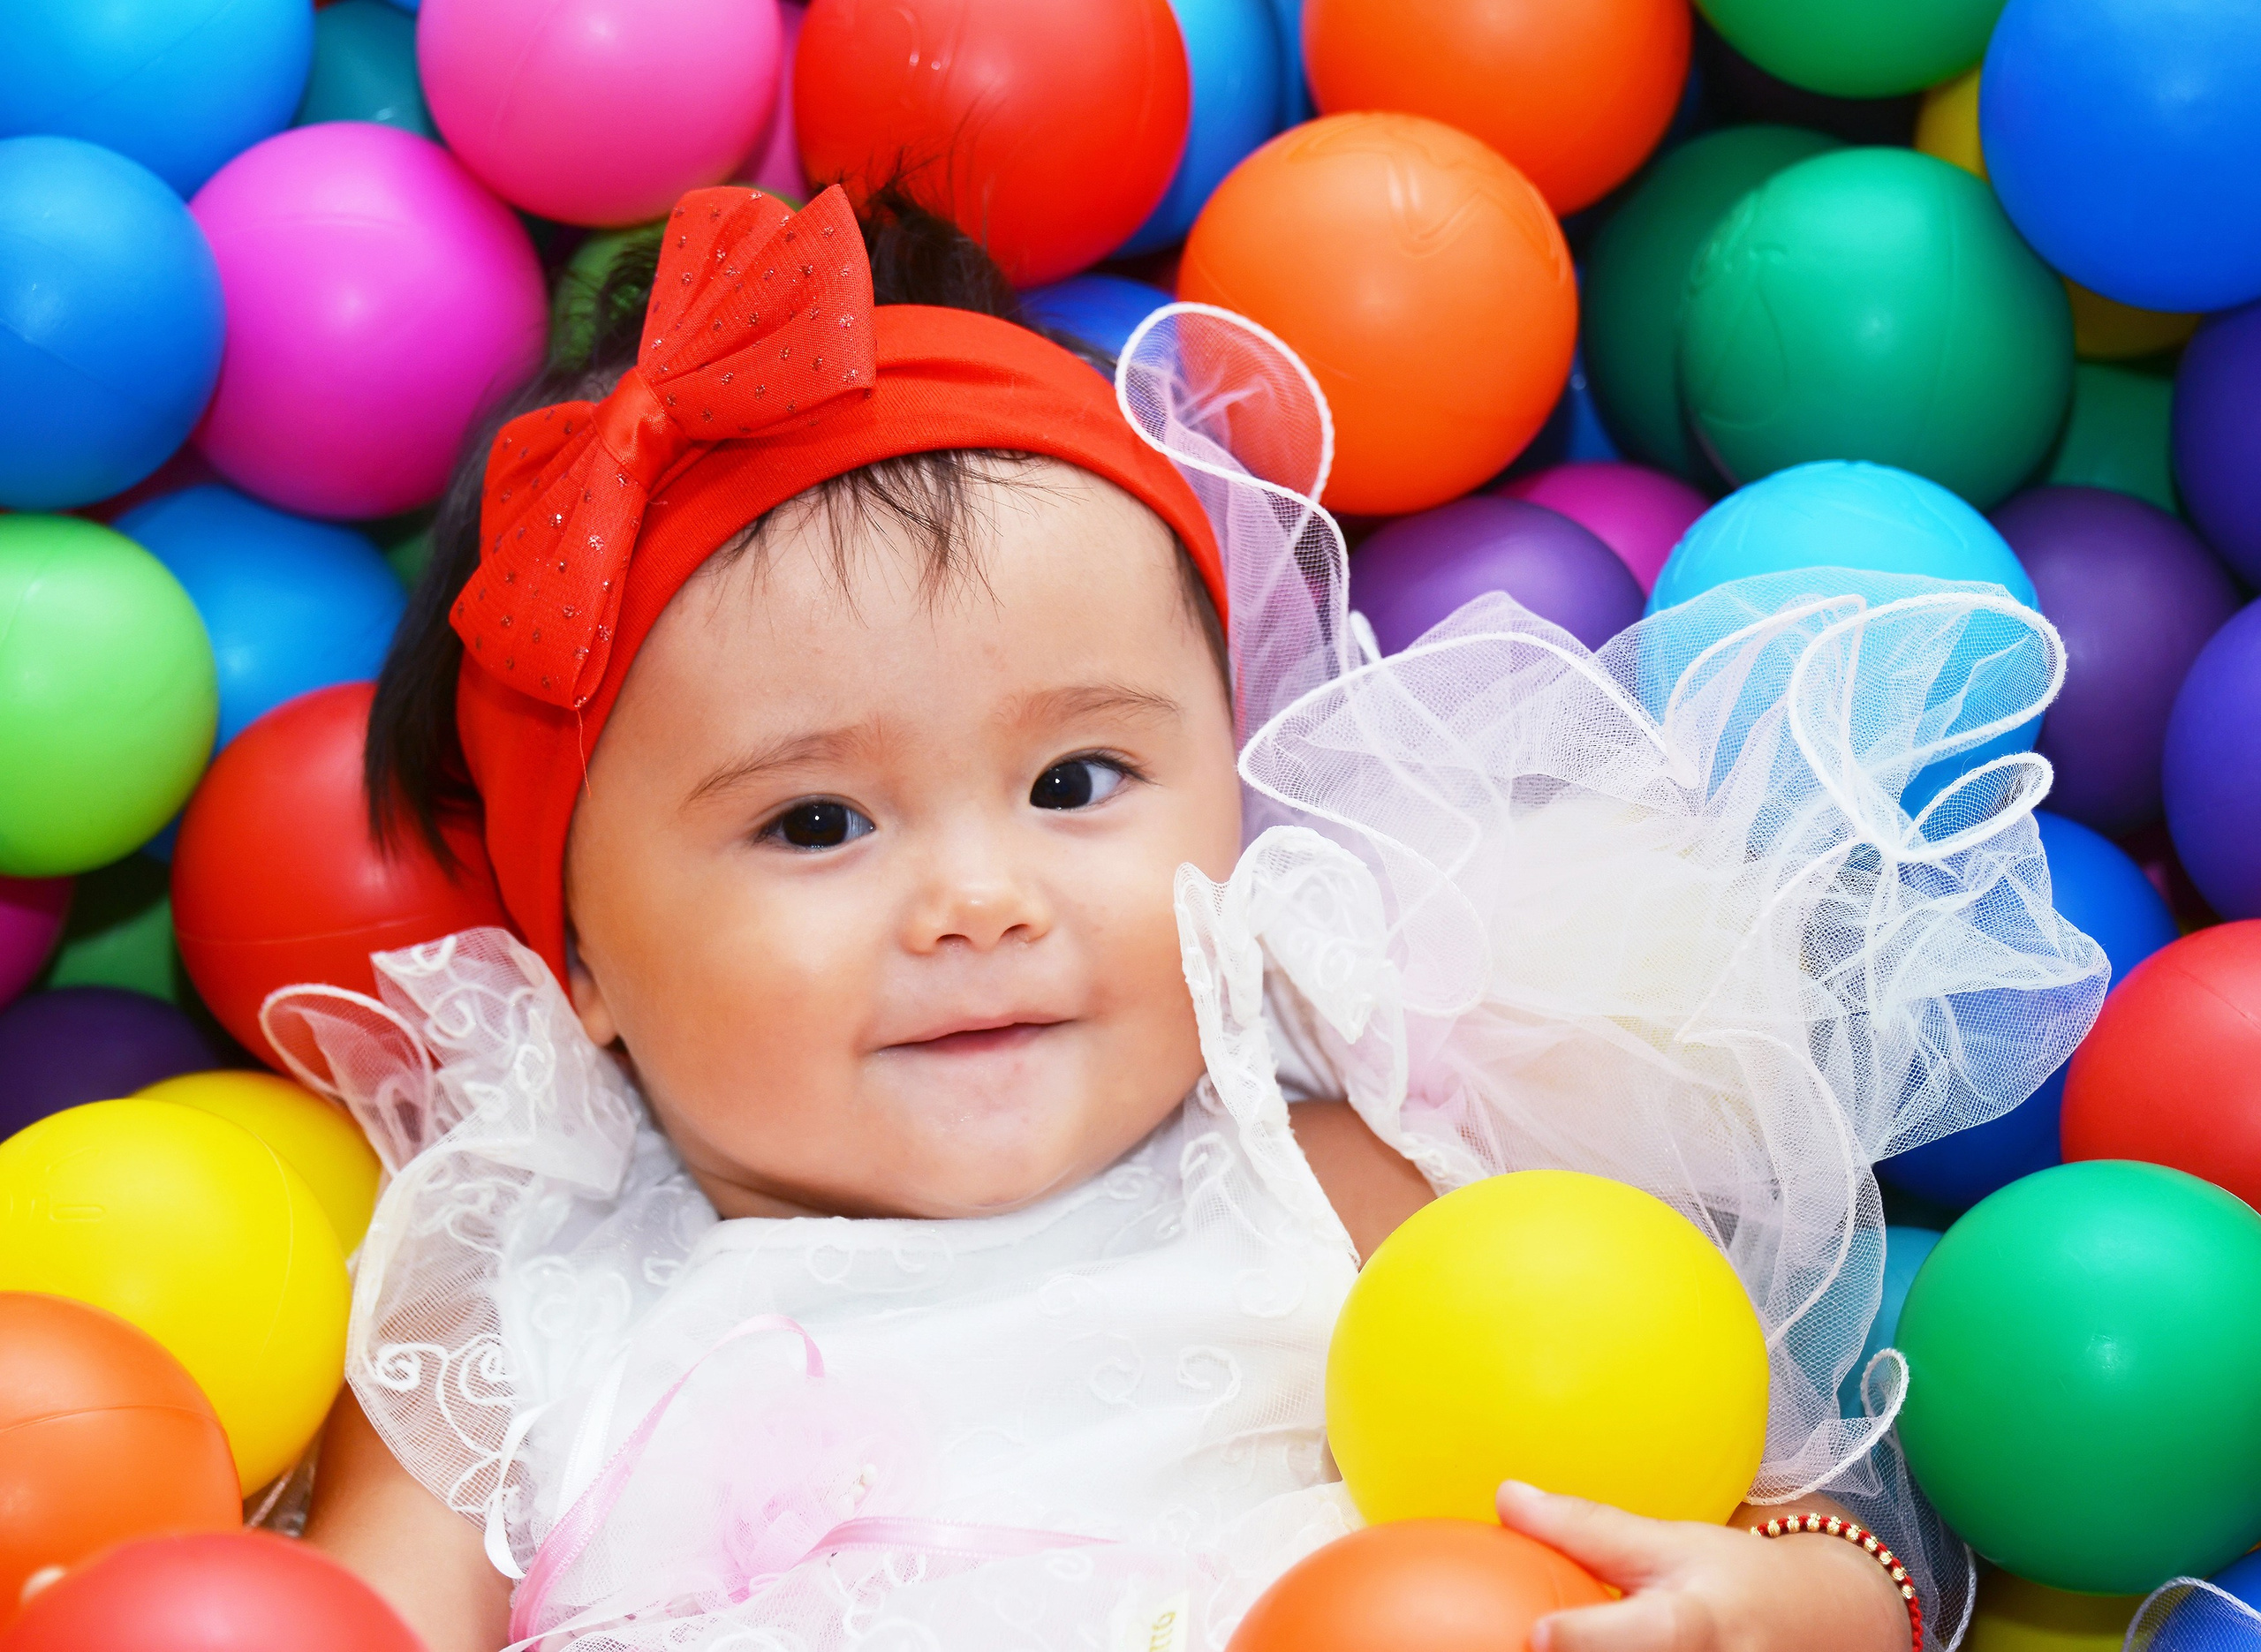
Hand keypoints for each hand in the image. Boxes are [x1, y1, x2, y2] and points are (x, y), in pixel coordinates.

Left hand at [1494, 1482, 1909, 1651]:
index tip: (1539, 1632)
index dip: (1585, 1639)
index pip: (1638, 1634)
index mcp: (1690, 1626)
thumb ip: (1587, 1529)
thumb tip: (1505, 1497)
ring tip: (1537, 1647)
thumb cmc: (1731, 1581)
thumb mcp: (1668, 1544)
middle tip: (1531, 1639)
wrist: (1823, 1629)